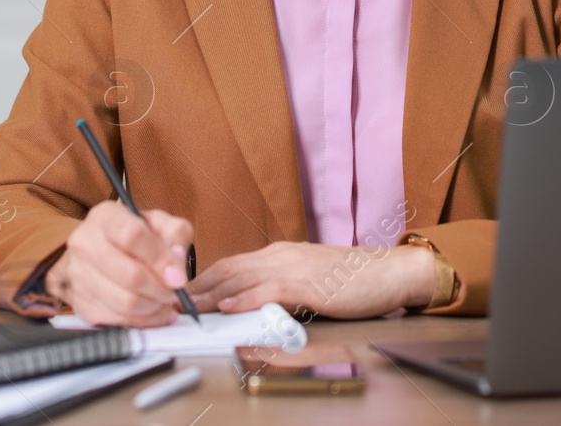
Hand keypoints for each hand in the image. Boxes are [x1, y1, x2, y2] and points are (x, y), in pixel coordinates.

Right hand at [44, 201, 192, 326]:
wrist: (100, 251)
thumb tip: (176, 267)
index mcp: (105, 217)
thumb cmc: (134, 236)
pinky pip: (117, 321)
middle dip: (161, 289)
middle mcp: (85, 243)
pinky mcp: (79, 303)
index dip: (160, 259)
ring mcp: (78, 275)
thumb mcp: (159, 223)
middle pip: (130, 275)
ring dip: (153, 307)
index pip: (132, 236)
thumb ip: (175, 235)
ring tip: (164, 301)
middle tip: (175, 292)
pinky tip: (152, 311)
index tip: (178, 277)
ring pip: (125, 303)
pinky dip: (142, 321)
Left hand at [187, 241, 435, 317]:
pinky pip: (269, 290)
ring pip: (241, 277)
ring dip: (211, 294)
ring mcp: (293, 267)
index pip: (230, 264)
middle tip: (171, 302)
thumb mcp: (308, 280)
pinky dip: (245, 298)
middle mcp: (281, 255)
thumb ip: (280, 288)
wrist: (389, 271)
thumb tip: (254, 304)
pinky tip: (228, 306)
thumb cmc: (352, 279)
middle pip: (227, 269)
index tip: (182, 294)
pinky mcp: (307, 283)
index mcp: (279, 254)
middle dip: (197, 287)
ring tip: (187, 307)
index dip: (203, 279)